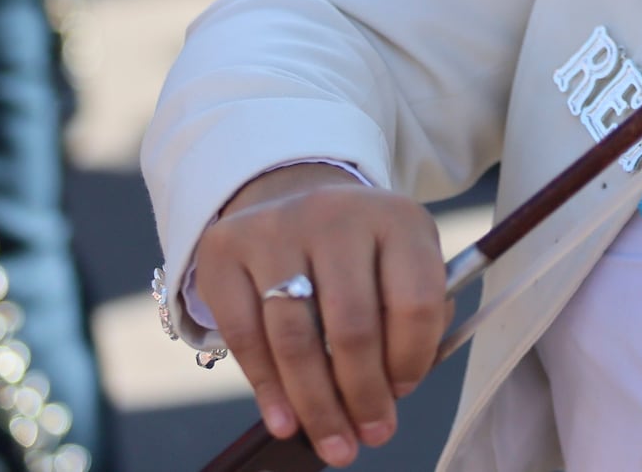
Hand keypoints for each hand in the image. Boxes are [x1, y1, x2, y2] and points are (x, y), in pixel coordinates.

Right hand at [192, 164, 448, 466]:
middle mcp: (336, 215)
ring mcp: (276, 229)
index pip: (415, 299)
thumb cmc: (361, 249)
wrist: (294, 197)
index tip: (404, 392)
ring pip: (295, 339)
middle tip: (372, 437)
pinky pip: (244, 336)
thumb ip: (415, 315)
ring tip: (333, 444)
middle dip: (363, 395)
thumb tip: (396, 386)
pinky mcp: (225, 249)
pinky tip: (284, 422)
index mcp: (397, 218)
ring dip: (316, 404)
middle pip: (352, 326)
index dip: (412, 357)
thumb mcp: (402, 261)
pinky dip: (267, 389)